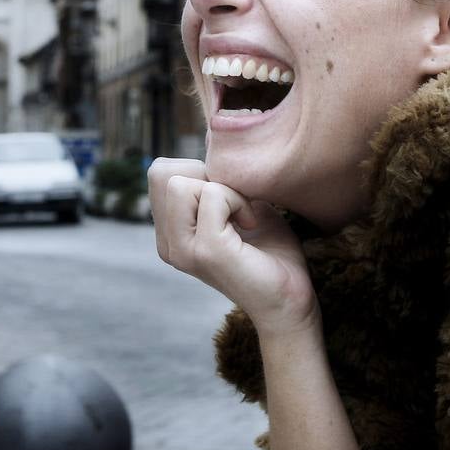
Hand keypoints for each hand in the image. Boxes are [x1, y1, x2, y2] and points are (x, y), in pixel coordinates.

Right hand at [148, 157, 317, 339]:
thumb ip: (218, 183)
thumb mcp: (239, 208)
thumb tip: (212, 147)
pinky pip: (214, 194)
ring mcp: (183, 249)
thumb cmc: (272, 255)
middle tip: (237, 205)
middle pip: (161, 172)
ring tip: (244, 216)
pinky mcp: (206, 250)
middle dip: (206, 176)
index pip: (159, 174)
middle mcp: (169, 245)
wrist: (290, 302)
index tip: (230, 199)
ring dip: (224, 189)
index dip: (199, 172)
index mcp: (171, 235)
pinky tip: (252, 224)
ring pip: (181, 182)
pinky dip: (239, 200)